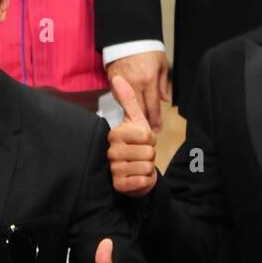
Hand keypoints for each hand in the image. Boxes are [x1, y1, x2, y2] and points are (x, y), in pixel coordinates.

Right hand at [105, 50, 169, 132]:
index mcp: (149, 79)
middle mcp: (135, 84)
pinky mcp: (112, 81)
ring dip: (133, 116)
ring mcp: (122, 84)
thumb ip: (163, 84)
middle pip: (139, 111)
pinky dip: (125, 105)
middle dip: (144, 123)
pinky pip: (119, 99)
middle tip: (149, 132)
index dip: (155, 121)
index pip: (152, 107)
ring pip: (127, 107)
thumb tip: (165, 100)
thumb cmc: (147, 49)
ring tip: (139, 124)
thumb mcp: (161, 63)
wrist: (127, 37)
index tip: (157, 129)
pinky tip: (130, 109)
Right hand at [108, 77, 157, 196]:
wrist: (135, 171)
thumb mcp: (136, 121)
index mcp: (115, 134)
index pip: (146, 136)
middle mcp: (111, 151)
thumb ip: (129, 100)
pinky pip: (142, 181)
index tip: (142, 141)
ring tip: (139, 165)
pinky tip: (137, 177)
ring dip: (147, 168)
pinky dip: (145, 181)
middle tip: (140, 154)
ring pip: (146, 166)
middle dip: (149, 154)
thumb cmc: (136, 144)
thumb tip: (118, 77)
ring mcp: (114, 169)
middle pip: (148, 152)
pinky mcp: (119, 185)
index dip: (150, 140)